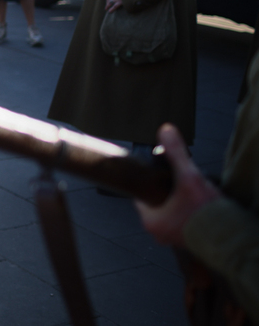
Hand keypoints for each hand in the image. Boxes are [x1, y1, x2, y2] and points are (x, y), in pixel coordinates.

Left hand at [134, 124, 219, 246]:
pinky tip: (199, 207)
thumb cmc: (208, 213)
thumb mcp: (189, 177)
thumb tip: (165, 130)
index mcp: (151, 220)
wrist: (232, 239)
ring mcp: (174, 240)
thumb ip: (176, 153)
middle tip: (179, 186)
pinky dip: (190, 214)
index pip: (141, 197)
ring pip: (171, 214)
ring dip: (180, 204)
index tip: (159, 178)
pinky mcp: (190, 243)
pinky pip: (184, 224)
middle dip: (168, 194)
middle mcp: (159, 233)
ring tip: (191, 196)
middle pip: (158, 204)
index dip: (151, 185)